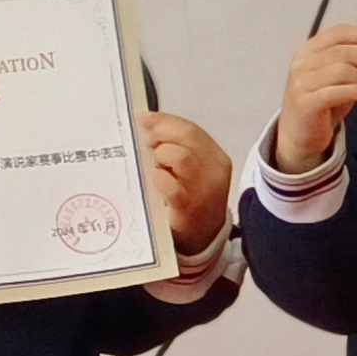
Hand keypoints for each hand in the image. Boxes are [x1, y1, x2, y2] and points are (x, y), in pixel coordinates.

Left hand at [139, 111, 235, 255]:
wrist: (202, 237)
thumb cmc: (192, 198)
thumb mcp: (191, 171)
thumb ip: (176, 150)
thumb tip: (147, 128)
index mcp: (215, 157)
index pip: (191, 129)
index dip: (165, 121)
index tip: (143, 118)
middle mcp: (213, 171)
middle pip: (187, 137)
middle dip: (160, 131)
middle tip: (141, 136)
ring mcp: (203, 190)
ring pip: (180, 157)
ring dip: (160, 154)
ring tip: (151, 162)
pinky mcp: (189, 209)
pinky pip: (173, 187)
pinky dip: (160, 178)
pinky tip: (153, 178)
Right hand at [273, 26, 356, 174]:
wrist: (298, 134)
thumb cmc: (321, 103)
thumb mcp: (342, 79)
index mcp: (309, 50)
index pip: (339, 32)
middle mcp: (302, 63)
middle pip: (343, 50)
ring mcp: (301, 83)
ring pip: (339, 69)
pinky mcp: (305, 103)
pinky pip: (333, 92)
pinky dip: (352, 90)